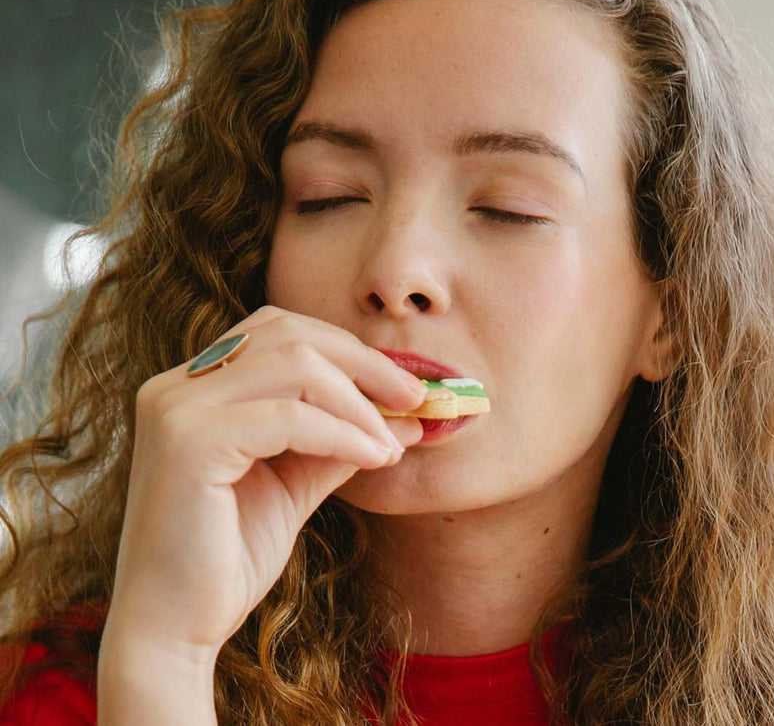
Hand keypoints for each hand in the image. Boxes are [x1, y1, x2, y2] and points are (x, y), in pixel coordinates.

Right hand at [104, 305, 426, 654]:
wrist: (173, 627)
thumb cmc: (229, 557)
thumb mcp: (296, 483)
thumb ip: (340, 440)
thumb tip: (406, 414)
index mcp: (193, 387)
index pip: (280, 331)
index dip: (349, 352)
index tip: (405, 389)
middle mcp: (175, 386)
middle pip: (289, 332)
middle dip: (364, 362)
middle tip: (415, 398)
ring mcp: (175, 409)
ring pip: (294, 363)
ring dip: (359, 401)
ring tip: (392, 442)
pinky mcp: (188, 442)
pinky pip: (289, 416)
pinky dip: (343, 433)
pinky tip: (373, 459)